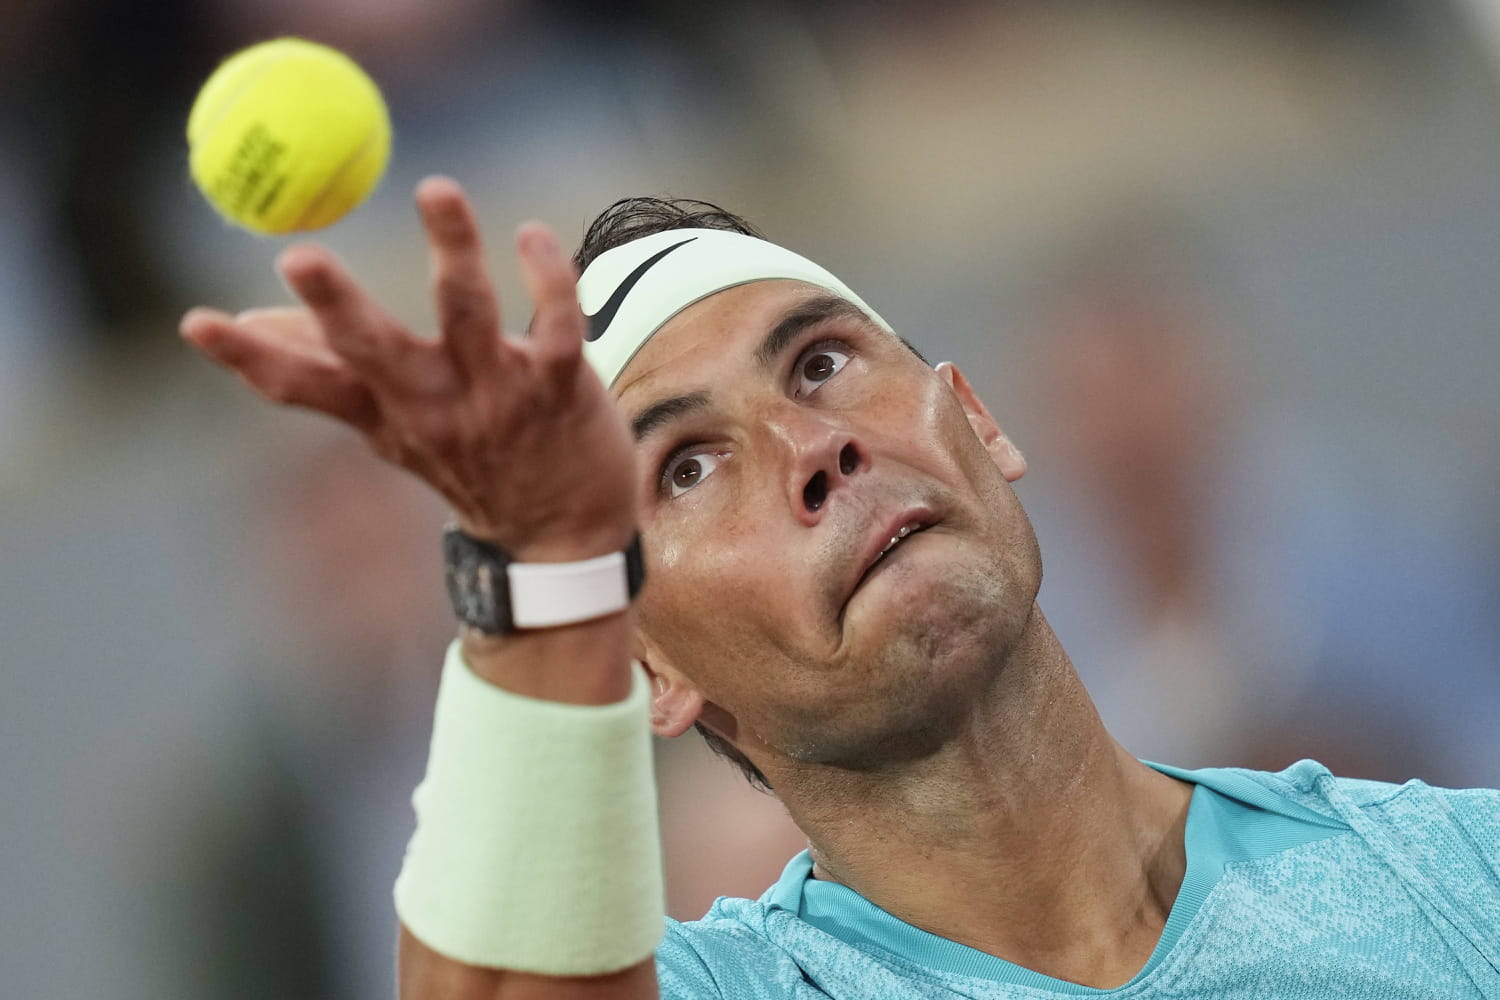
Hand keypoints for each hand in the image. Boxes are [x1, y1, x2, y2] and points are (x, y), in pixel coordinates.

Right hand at [181, 177, 636, 561]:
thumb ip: (328, 372)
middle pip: (375, 349)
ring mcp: (497, 397)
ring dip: (453, 249)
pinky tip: (532, 234)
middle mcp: (433, 404)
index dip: (249, 357)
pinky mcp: (560, 388)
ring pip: (469, 314)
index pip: (303, 386)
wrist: (565, 534)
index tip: (196, 322)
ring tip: (436, 189)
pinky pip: (559, 328)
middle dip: (336, 306)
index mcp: (384, 412)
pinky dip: (548, 279)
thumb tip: (250, 320)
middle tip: (298, 258)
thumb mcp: (390, 428)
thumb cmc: (471, 462)